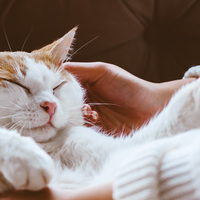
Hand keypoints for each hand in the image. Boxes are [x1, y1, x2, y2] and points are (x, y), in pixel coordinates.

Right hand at [65, 62, 193, 135]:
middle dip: (62, 106)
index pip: (63, 86)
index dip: (54, 88)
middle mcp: (85, 101)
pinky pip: (81, 131)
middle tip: (60, 106)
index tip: (47, 91)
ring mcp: (90, 117)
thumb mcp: (104, 71)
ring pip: (71, 119)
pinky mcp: (96, 131)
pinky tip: (91, 120)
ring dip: (74, 116)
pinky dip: (82, 127)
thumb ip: (81, 70)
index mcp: (85, 85)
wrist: (153, 109)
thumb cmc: (131, 87)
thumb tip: (58, 68)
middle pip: (64, 104)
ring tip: (84, 111)